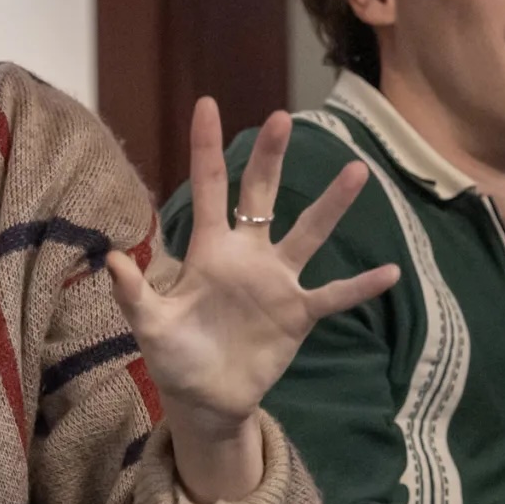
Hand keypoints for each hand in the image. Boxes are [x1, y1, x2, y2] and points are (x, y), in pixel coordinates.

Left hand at [106, 98, 398, 503]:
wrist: (206, 399)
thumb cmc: (175, 357)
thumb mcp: (150, 326)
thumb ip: (134, 293)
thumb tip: (113, 259)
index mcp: (209, 251)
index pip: (208, 188)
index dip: (207, 148)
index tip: (207, 104)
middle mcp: (247, 256)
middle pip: (261, 195)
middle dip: (270, 157)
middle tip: (283, 117)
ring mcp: (277, 283)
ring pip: (308, 234)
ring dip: (331, 205)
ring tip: (357, 171)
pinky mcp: (298, 314)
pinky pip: (334, 296)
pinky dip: (360, 287)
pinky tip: (391, 271)